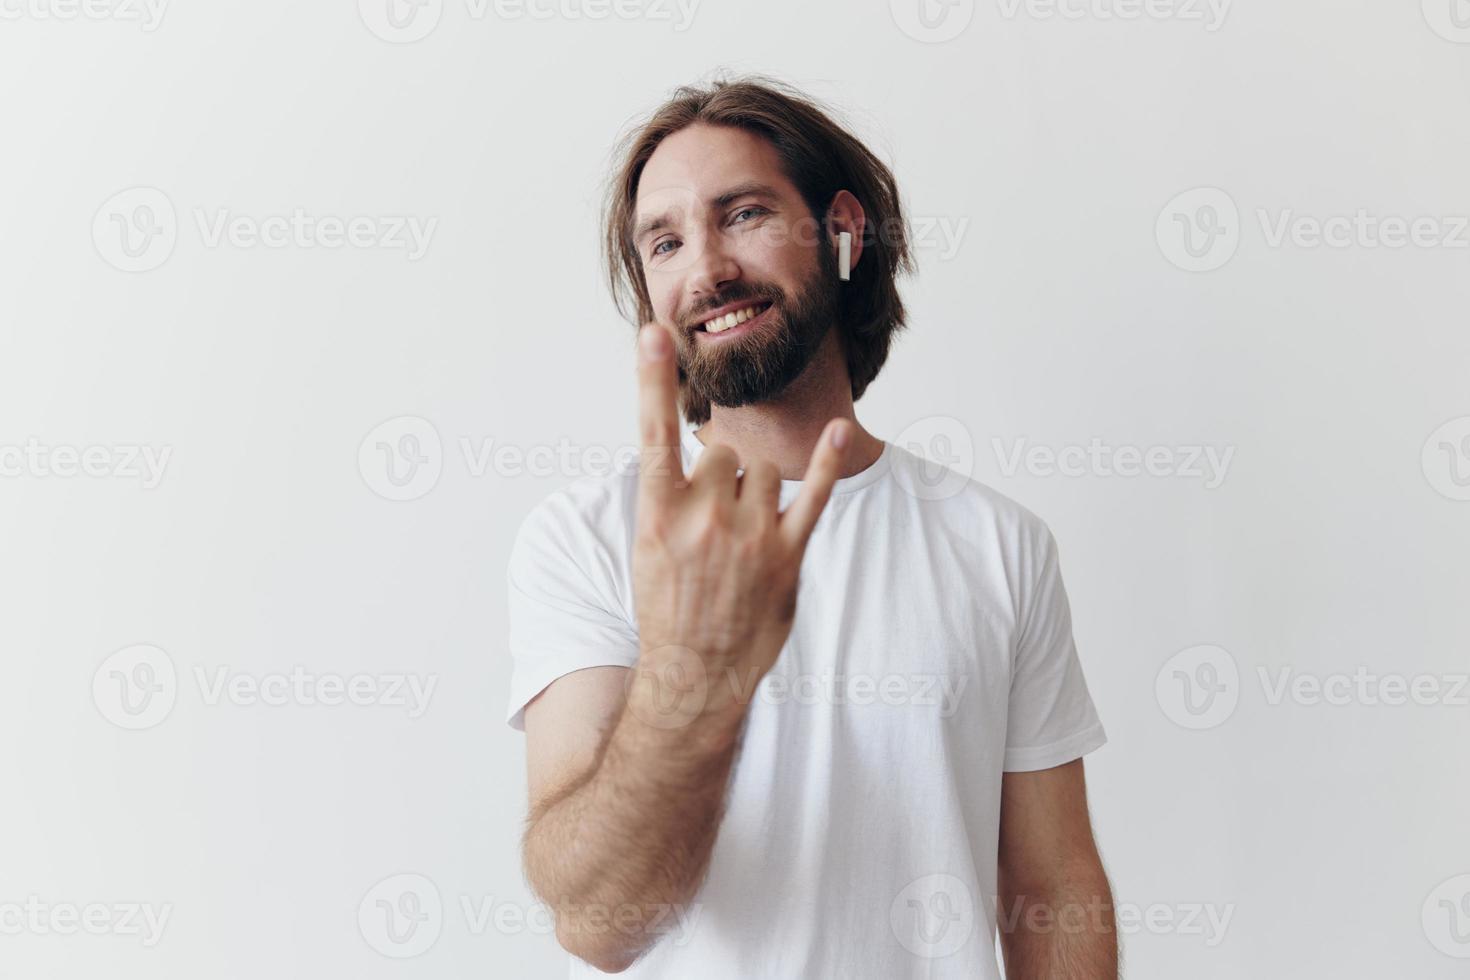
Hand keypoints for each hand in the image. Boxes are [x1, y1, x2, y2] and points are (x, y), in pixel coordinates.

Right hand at [627, 322, 847, 724]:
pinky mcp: (787, 554)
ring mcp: (749, 535)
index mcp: (660, 512)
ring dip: (757, 488)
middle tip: (714, 520)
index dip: (651, 379)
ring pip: (763, 469)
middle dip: (723, 473)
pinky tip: (840, 429)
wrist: (693, 672)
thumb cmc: (669, 606)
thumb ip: (671, 495)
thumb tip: (694, 451)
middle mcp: (704, 517)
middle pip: (724, 451)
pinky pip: (813, 495)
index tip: (654, 332)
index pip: (654, 433)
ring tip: (743, 533)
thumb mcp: (649, 547)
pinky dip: (828, 461)